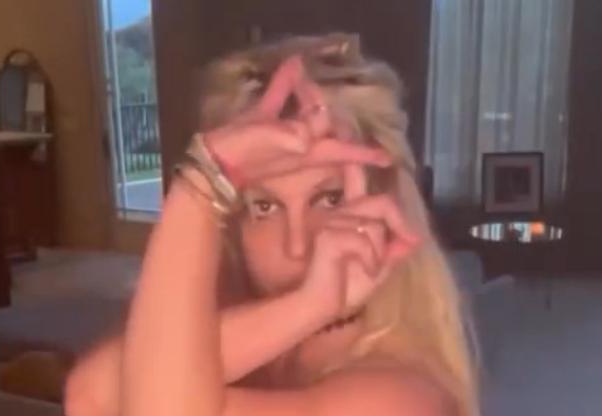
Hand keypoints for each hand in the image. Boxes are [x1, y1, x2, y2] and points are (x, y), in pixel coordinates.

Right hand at [199, 56, 389, 187]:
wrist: (213, 163)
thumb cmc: (244, 155)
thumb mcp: (269, 144)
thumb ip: (290, 135)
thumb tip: (308, 130)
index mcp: (308, 149)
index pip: (344, 151)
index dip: (365, 153)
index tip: (387, 159)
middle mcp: (302, 143)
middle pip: (325, 124)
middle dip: (327, 110)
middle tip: (320, 94)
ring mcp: (286, 135)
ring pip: (306, 113)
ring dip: (308, 95)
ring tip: (306, 79)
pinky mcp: (266, 126)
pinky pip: (282, 101)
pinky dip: (287, 83)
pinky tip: (291, 65)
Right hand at [299, 166, 422, 318]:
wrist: (321, 308)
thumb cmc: (343, 290)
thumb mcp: (377, 269)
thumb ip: (391, 251)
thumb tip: (413, 239)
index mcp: (346, 217)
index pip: (355, 179)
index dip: (362, 163)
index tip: (375, 151)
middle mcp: (336, 214)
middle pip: (380, 203)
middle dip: (398, 224)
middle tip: (410, 241)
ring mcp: (330, 222)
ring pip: (375, 225)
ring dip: (379, 251)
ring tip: (369, 269)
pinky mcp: (328, 234)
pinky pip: (365, 239)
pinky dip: (371, 259)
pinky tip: (364, 271)